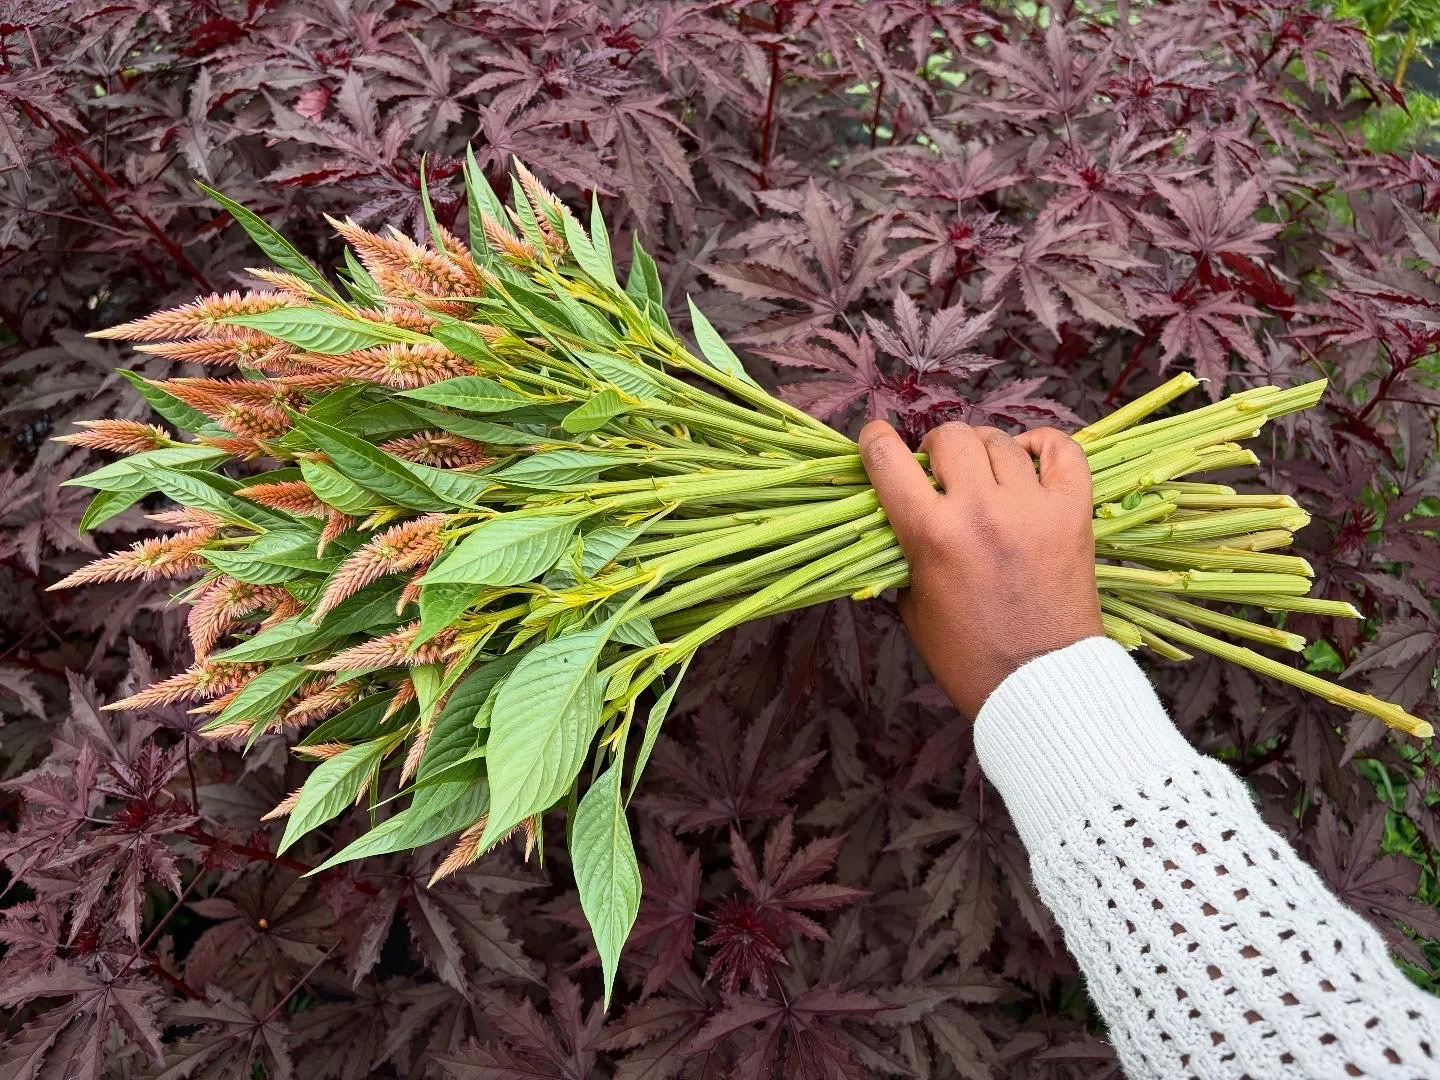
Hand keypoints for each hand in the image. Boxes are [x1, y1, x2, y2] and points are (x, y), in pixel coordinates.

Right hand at [858, 420, 1102, 718]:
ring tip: (984, 473)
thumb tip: (900, 518)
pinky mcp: (1073, 512)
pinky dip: (1043, 444)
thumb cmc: (967, 655)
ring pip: (1000, 440)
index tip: (875, 438)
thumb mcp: (913, 605)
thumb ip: (905, 554)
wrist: (1039, 684)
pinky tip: (1028, 458)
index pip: (888, 460)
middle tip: (939, 471)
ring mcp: (1031, 506)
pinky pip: (1061, 450)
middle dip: (935, 449)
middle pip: (949, 438)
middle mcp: (979, 509)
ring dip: (984, 451)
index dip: (874, 440)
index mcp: (931, 534)